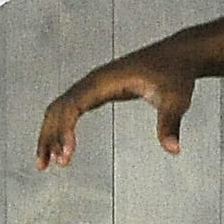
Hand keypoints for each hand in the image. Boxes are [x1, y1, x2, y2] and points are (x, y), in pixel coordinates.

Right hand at [36, 49, 196, 167]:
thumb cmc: (176, 76)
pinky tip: (62, 150)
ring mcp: (93, 85)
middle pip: (59, 107)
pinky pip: (70, 109)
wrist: (178, 57)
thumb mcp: (176, 100)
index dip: (65, 129)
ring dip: (50, 134)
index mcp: (106, 80)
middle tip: (50, 166)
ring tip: (46, 164)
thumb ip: (170, 123)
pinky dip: (61, 128)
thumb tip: (174, 148)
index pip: (74, 104)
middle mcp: (94, 81)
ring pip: (60, 109)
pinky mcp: (97, 91)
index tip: (66, 154)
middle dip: (50, 135)